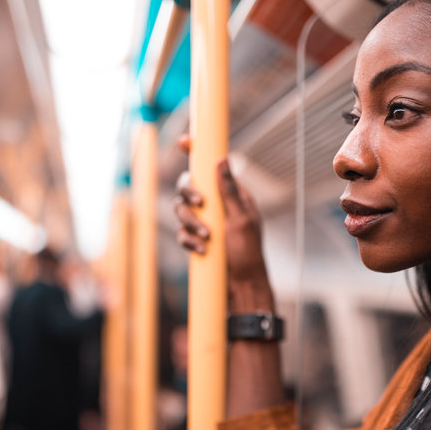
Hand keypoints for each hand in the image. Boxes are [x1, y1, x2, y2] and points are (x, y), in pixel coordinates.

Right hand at [174, 135, 273, 312]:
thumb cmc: (248, 254)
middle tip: (200, 203)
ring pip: (181, 209)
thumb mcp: (241, 220)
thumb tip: (221, 159)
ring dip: (191, 222)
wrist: (242, 288)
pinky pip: (181, 232)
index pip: (212, 168)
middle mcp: (217, 206)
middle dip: (190, 194)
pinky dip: (188, 240)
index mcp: (232, 196)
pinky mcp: (196, 239)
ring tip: (207, 237)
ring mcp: (205, 222)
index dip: (198, 153)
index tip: (185, 142)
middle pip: (189, 186)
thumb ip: (229, 191)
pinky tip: (201, 250)